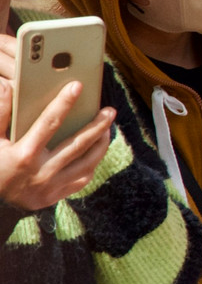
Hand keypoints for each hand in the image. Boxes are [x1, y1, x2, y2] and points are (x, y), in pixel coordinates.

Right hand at [0, 68, 115, 211]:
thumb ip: (0, 114)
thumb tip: (7, 86)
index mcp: (24, 155)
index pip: (49, 123)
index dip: (64, 103)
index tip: (77, 86)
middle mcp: (41, 172)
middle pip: (78, 144)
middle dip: (97, 125)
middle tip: (110, 110)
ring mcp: (51, 187)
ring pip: (86, 163)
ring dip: (100, 144)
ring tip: (107, 128)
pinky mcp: (56, 196)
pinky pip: (82, 179)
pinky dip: (92, 163)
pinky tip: (96, 149)